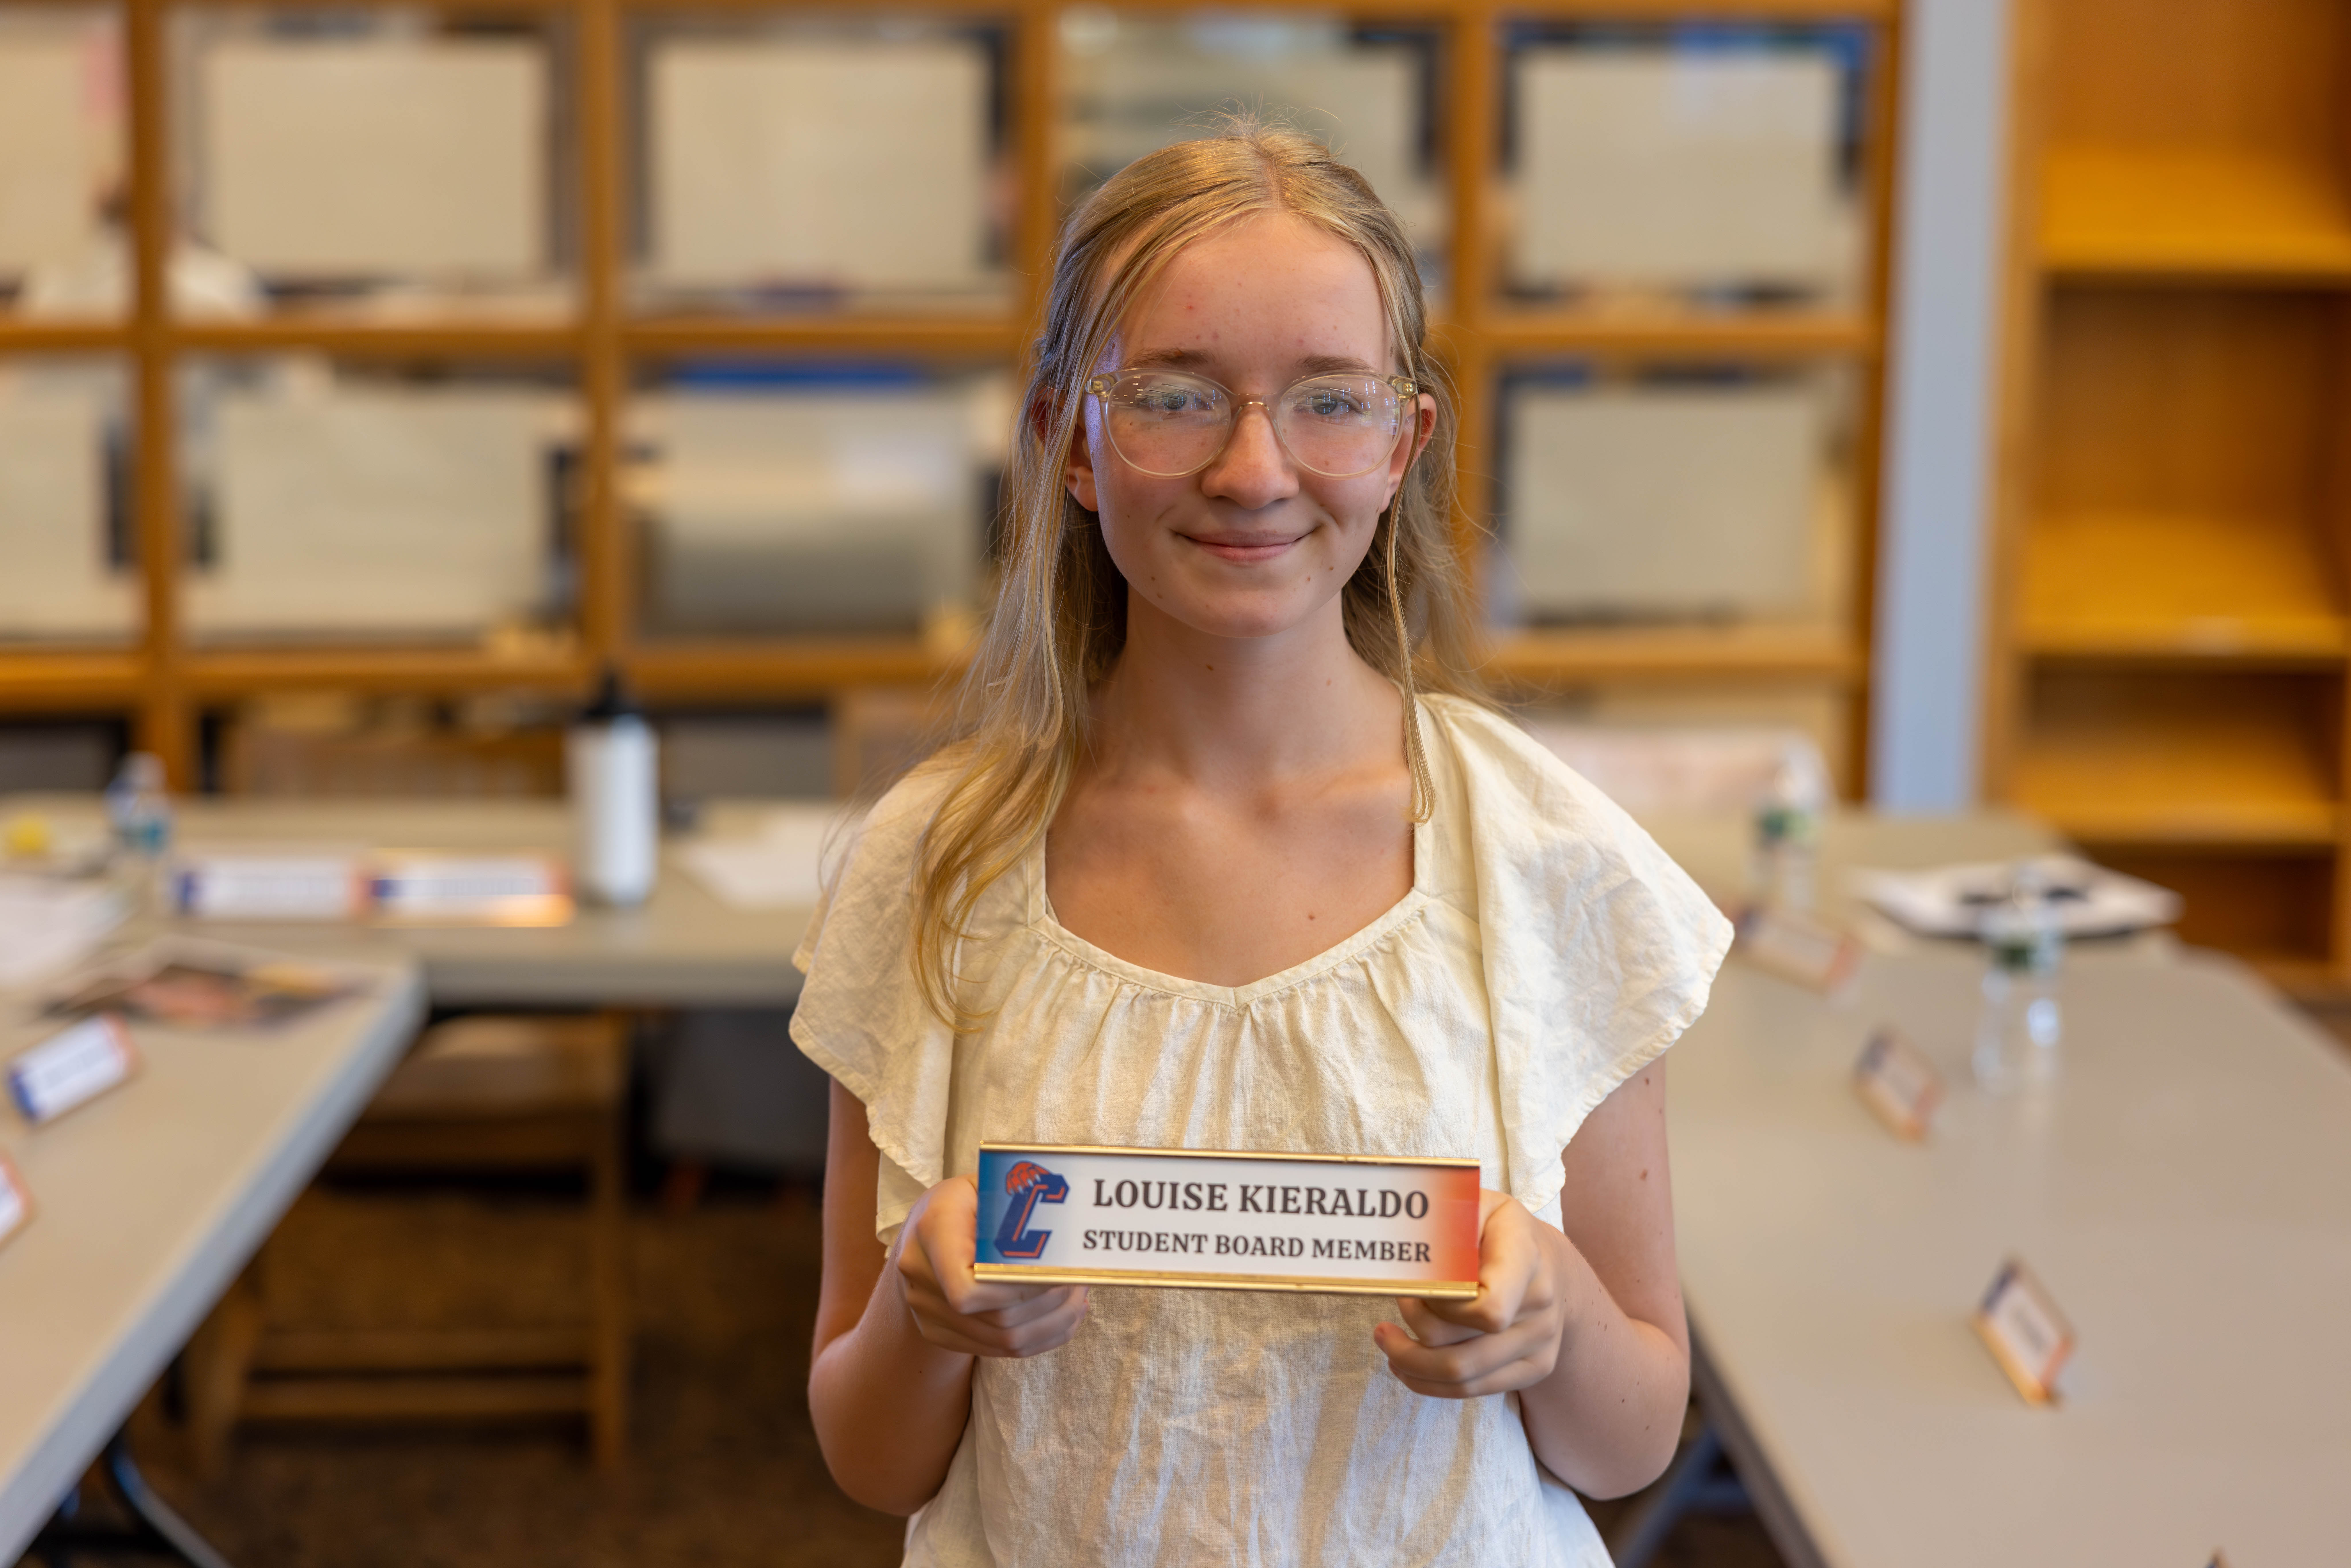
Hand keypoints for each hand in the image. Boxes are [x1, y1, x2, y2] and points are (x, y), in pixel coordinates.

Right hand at [895, 1174, 1090, 1358]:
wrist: (923, 1232)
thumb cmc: (968, 1201)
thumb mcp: (990, 1183)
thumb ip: (1019, 1203)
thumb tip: (1069, 1222)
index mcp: (932, 1230)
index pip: (968, 1289)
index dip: (1020, 1289)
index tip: (1059, 1274)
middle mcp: (920, 1275)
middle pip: (996, 1317)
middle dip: (1050, 1304)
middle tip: (1081, 1282)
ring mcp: (926, 1311)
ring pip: (1003, 1340)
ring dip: (1052, 1323)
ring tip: (1077, 1299)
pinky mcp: (938, 1332)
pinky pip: (997, 1349)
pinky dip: (1038, 1337)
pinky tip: (1061, 1317)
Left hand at [1374, 1190, 1570, 1398]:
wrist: (1551, 1267)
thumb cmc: (1498, 1232)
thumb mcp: (1475, 1205)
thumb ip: (1443, 1221)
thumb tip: (1402, 1238)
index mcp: (1525, 1257)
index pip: (1488, 1309)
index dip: (1442, 1306)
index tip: (1418, 1286)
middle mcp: (1540, 1305)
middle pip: (1460, 1347)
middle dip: (1414, 1328)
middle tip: (1397, 1302)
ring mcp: (1540, 1343)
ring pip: (1461, 1375)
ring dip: (1411, 1362)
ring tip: (1386, 1340)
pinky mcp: (1535, 1369)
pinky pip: (1473, 1390)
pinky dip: (1429, 1383)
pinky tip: (1404, 1364)